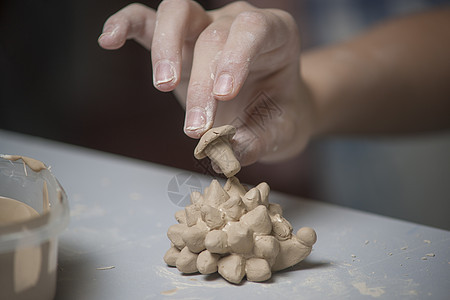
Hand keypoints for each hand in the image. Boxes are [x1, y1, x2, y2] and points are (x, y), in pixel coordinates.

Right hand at [98, 1, 315, 165]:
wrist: (271, 110)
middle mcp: (236, 23)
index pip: (252, 29)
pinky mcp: (177, 42)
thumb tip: (225, 154)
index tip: (224, 94)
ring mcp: (205, 27)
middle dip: (200, 84)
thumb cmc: (278, 114)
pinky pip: (147, 21)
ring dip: (165, 49)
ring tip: (162, 87)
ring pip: (177, 13)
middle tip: (196, 129)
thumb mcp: (279, 130)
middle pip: (212, 35)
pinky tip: (108, 41)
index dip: (235, 58)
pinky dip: (126, 26)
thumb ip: (258, 140)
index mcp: (274, 34)